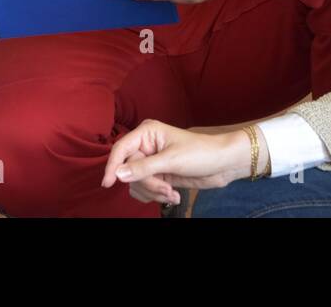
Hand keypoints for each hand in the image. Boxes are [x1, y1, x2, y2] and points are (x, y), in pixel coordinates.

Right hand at [102, 120, 252, 204]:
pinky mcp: (158, 176)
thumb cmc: (201, 153)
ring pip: (135, 183)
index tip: (108, 183)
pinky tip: (172, 194)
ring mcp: (151, 162)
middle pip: (129, 170)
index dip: (112, 165)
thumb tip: (119, 174)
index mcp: (147, 133)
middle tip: (165, 188)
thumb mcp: (171, 161)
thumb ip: (143, 168)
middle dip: (147, 184)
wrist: (222, 165)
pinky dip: (156, 196)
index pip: (121, 148)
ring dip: (153, 192)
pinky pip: (145, 190)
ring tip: (171, 192)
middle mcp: (146, 146)